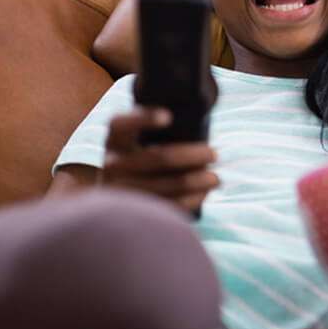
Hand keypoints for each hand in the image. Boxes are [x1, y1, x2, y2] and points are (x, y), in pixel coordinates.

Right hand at [101, 106, 219, 214]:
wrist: (124, 189)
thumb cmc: (145, 154)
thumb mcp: (144, 138)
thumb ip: (165, 130)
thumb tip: (198, 128)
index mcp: (115, 138)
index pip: (122, 124)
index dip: (144, 119)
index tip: (168, 117)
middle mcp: (111, 163)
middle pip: (157, 157)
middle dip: (191, 155)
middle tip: (214, 154)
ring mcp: (119, 190)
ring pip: (162, 186)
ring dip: (194, 182)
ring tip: (215, 179)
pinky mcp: (132, 211)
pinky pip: (164, 206)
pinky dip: (188, 200)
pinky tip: (203, 193)